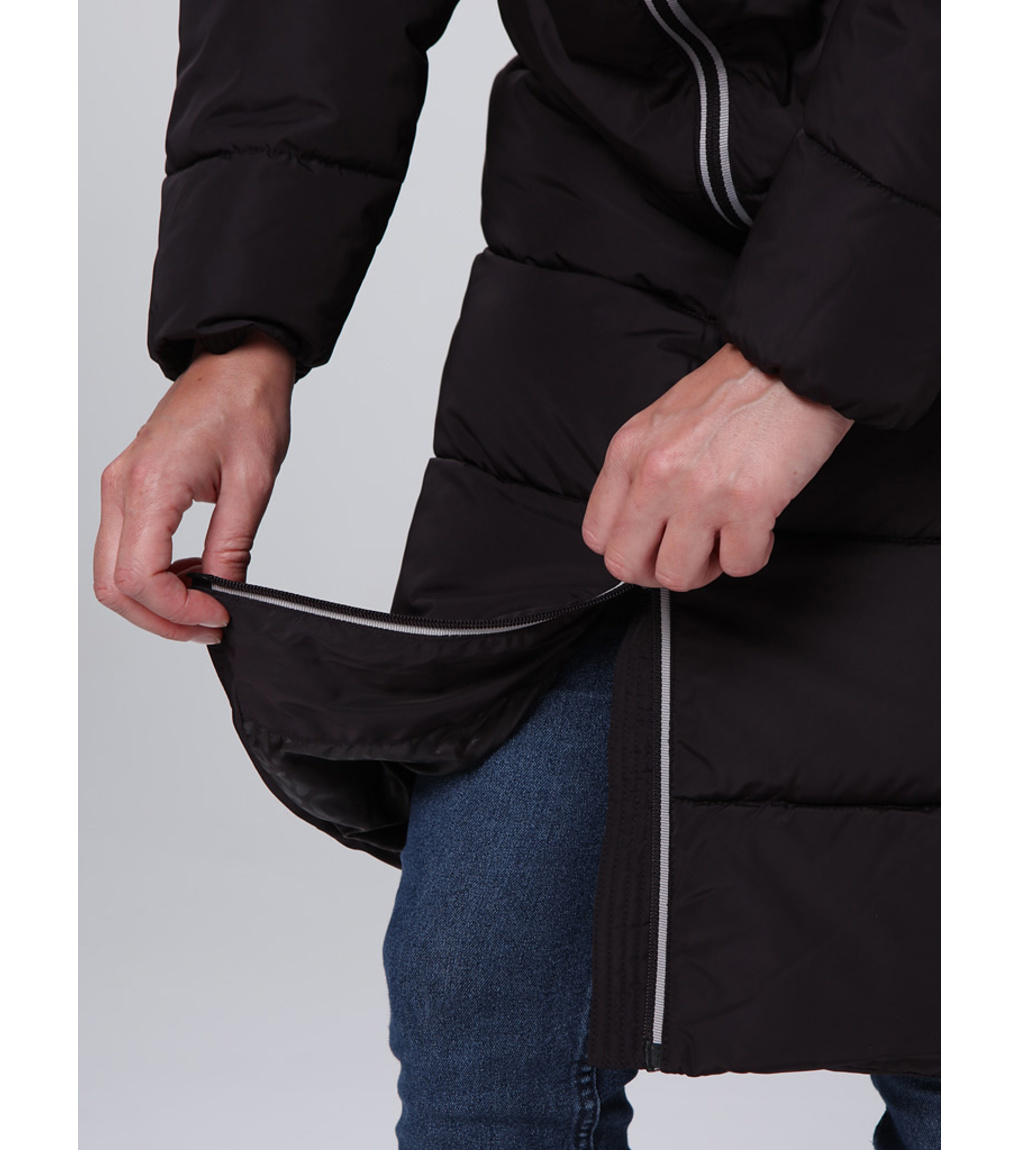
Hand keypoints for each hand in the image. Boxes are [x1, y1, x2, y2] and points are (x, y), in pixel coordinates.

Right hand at [94, 331, 295, 641]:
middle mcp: (121, 487)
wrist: (236, 362)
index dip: (179, 612)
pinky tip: (194, 573)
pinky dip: (152, 575)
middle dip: (162, 619)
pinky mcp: (128, 487)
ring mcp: (119, 487)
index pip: (141, 578)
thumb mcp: (253, 484)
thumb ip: (233, 546)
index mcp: (150, 485)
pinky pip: (123, 549)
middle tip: (210, 625)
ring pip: (112, 573)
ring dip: (154, 601)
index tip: (219, 616)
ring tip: (206, 601)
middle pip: (115, 586)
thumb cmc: (246, 405)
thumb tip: (225, 594)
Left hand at [581, 343, 852, 590]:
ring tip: (726, 539)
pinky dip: (753, 554)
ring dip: (706, 568)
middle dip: (658, 570)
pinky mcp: (748, 505)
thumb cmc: (736, 390)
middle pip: (627, 565)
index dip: (628, 551)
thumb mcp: (663, 421)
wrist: (792, 363)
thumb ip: (642, 469)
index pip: (598, 534)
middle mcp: (655, 475)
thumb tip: (639, 524)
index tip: (653, 545)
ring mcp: (699, 493)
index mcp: (629, 452)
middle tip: (688, 554)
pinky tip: (760, 528)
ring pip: (678, 576)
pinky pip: (739, 565)